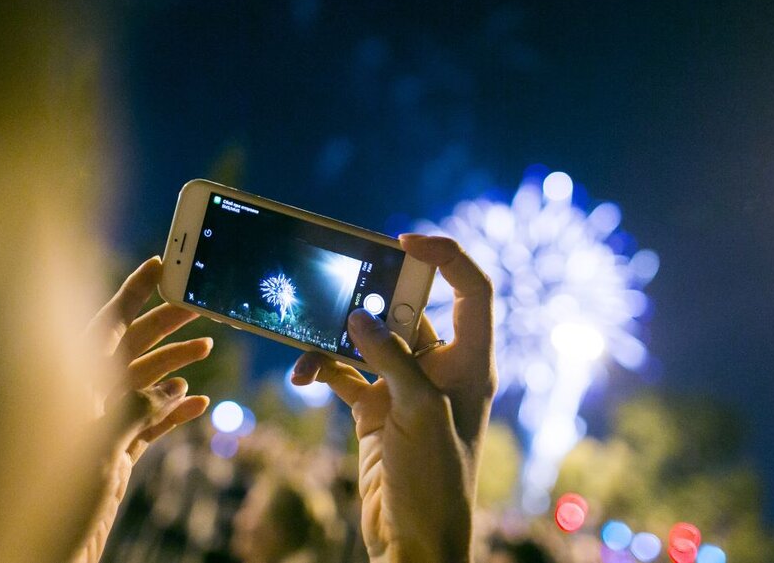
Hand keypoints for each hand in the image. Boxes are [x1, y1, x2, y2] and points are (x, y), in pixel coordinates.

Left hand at [70, 256, 212, 562]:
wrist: (47, 554)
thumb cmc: (52, 501)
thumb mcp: (97, 445)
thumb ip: (133, 408)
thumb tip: (169, 391)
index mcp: (65, 385)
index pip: (104, 323)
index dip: (134, 291)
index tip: (162, 265)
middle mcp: (79, 399)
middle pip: (127, 348)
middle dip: (164, 324)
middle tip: (198, 304)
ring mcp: (96, 428)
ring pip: (141, 383)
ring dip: (173, 365)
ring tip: (204, 347)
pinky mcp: (112, 457)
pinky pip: (148, 424)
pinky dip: (174, 412)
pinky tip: (199, 402)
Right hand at [291, 234, 496, 562]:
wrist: (412, 539)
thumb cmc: (436, 481)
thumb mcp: (419, 413)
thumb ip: (391, 359)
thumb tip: (359, 316)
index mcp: (470, 361)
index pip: (471, 290)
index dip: (447, 257)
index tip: (406, 240)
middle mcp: (440, 368)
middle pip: (409, 308)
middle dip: (369, 295)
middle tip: (335, 285)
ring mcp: (404, 386)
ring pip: (368, 338)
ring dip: (334, 336)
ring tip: (306, 342)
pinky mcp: (374, 407)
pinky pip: (343, 371)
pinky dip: (320, 366)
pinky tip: (302, 375)